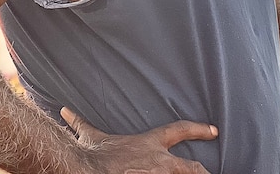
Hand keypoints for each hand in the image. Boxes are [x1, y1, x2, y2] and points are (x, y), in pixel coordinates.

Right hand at [61, 107, 217, 173]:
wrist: (88, 170)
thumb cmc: (93, 156)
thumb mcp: (90, 136)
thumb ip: (81, 123)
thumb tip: (66, 112)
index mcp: (150, 144)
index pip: (180, 130)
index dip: (199, 129)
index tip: (213, 130)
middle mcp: (160, 161)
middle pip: (192, 166)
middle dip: (202, 171)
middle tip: (209, 173)